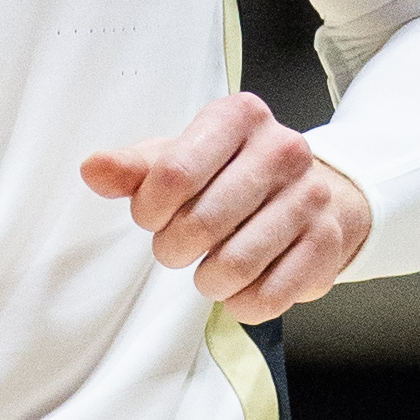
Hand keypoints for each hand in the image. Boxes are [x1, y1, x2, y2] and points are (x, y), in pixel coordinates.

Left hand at [80, 91, 371, 320]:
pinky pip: (271, 294)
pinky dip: (242, 303)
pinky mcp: (327, 243)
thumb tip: (93, 169)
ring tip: (207, 271)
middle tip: (176, 248)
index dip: (149, 210)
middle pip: (202, 222)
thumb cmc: (231, 173)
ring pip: (236, 265)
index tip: (151, 217)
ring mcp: (311, 197)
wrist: (312, 191)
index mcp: (238, 117)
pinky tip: (238, 289)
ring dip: (207, 281)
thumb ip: (134, 167)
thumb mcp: (180, 157)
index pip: (173, 172)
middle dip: (173, 248)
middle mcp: (283, 150)